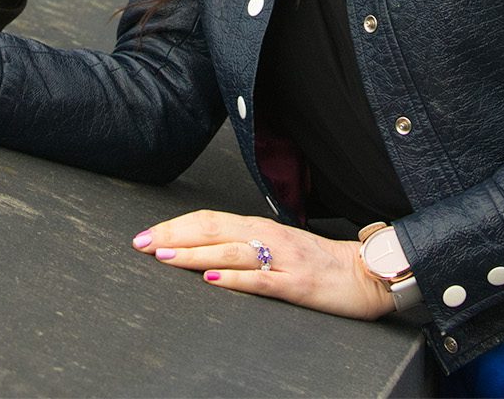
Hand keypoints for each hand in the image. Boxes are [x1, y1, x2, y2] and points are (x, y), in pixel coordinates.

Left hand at [132, 210, 391, 320]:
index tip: (144, 236)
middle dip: (173, 237)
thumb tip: (205, 253)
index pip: (208, 220)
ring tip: (165, 257)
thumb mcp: (277, 249)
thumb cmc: (317, 263)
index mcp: (259, 228)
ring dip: (194, 254)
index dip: (175, 226)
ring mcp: (281, 259)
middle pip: (211, 230)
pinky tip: (213, 280)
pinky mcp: (295, 283)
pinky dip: (235, 279)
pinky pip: (261, 280)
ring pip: (230, 251)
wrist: (364, 273)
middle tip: (140, 244)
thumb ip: (245, 247)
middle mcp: (266, 237)